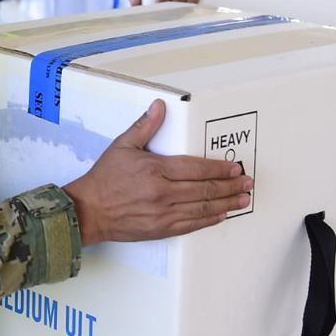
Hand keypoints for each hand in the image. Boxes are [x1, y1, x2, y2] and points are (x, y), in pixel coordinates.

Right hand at [63, 100, 252, 245]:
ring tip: (242, 199)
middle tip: (247, 182)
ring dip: (226, 203)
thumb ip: (145, 126)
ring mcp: (163, 213)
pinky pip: (191, 224)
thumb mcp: (122, 146)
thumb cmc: (104, 179)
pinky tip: (221, 215)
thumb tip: (160, 106)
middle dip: (230, 186)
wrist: (88, 211)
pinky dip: (209, 220)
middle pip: (204, 189)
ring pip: (202, 207)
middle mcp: (162, 193)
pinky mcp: (161, 229)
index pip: (196, 168)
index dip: (219, 168)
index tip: (234, 167)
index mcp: (155, 170)